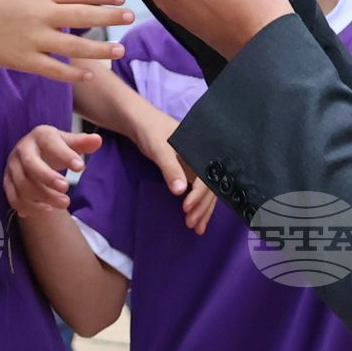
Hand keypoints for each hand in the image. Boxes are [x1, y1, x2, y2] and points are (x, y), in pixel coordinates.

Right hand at [0, 0, 131, 80]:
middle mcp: (40, 13)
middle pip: (85, 15)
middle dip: (111, 16)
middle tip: (131, 16)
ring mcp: (34, 39)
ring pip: (76, 45)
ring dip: (102, 48)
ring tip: (121, 49)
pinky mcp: (26, 61)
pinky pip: (56, 69)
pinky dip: (75, 72)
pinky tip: (90, 73)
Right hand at [4, 123, 100, 215]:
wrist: (31, 155)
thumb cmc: (53, 148)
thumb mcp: (67, 143)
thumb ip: (82, 143)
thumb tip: (98, 140)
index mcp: (39, 136)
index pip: (50, 143)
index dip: (65, 155)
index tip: (81, 167)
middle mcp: (22, 150)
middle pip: (31, 164)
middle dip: (48, 178)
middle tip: (67, 188)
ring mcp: (12, 167)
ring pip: (23, 184)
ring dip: (44, 196)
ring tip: (64, 203)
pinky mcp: (7, 183)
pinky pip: (14, 198)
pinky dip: (30, 206)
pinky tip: (47, 209)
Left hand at [131, 118, 217, 233]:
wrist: (140, 122)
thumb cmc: (150, 131)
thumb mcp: (159, 149)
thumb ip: (170, 169)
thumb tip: (180, 191)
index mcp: (203, 149)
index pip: (207, 176)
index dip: (199, 194)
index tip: (187, 208)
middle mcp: (206, 157)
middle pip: (211, 186)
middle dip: (203, 207)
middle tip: (192, 224)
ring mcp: (200, 164)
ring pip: (207, 190)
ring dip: (203, 209)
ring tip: (197, 228)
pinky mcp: (192, 169)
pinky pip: (199, 189)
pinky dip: (198, 203)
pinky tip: (196, 218)